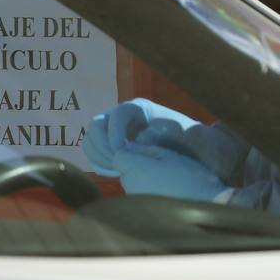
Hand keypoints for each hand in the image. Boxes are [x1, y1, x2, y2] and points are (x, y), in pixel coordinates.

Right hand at [81, 98, 201, 173]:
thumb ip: (157, 134)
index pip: (116, 115)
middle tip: (116, 164)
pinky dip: (99, 162)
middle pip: (96, 125)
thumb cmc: (184, 138)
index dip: (114, 134)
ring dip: (98, 155)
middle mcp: (121, 116)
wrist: (189, 149)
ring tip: (115, 170)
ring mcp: (112, 130)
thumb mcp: (176, 133)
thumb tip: (137, 139)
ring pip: (91, 139)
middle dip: (103, 146)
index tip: (121, 154)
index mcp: (137, 108)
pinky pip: (93, 152)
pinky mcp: (110, 145)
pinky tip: (115, 172)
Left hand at [111, 144, 227, 201]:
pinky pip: (139, 197)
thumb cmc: (189, 177)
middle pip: (124, 171)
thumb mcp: (169, 155)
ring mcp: (136, 202)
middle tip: (159, 166)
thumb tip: (131, 147)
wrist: (206, 206)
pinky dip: (148, 193)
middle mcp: (130, 187)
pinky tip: (166, 193)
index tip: (146, 153)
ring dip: (142, 180)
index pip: (119, 156)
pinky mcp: (143, 213)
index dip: (131, 152)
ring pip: (131, 184)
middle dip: (135, 166)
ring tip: (165, 180)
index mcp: (135, 169)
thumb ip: (146, 150)